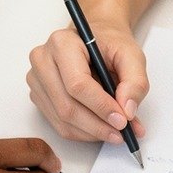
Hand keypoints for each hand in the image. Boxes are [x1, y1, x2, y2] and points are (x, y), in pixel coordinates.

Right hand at [26, 22, 148, 144]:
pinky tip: (100, 128)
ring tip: (116, 132)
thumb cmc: (109, 44)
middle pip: (67, 106)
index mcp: (62, 43)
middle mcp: (43, 60)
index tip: (122, 120)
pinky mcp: (38, 96)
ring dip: (92, 132)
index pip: (77, 84)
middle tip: (122, 132)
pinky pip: (59, 124)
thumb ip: (135, 82)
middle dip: (98, 125)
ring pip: (63, 119)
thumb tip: (127, 111)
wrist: (94, 40)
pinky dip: (83, 132)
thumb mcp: (132, 55)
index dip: (100, 106)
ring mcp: (36, 80)